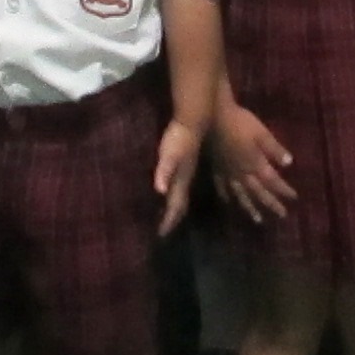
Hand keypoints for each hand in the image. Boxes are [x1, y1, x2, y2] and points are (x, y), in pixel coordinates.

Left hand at [153, 119, 202, 236]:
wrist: (195, 120)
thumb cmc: (179, 138)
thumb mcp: (169, 155)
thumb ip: (164, 171)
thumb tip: (160, 190)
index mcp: (181, 180)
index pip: (175, 206)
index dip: (169, 221)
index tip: (162, 235)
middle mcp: (185, 179)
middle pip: (180, 204)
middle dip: (173, 218)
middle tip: (166, 229)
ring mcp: (186, 170)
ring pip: (182, 194)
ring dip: (176, 207)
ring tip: (170, 215)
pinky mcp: (186, 162)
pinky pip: (181, 182)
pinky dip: (176, 191)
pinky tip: (172, 188)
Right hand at [212, 99, 295, 223]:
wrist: (215, 117)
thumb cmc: (240, 122)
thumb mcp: (262, 133)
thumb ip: (274, 148)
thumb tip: (289, 163)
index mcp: (256, 164)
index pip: (273, 181)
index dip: (284, 190)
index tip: (294, 198)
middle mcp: (243, 173)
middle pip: (259, 192)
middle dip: (271, 204)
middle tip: (281, 215)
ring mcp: (228, 173)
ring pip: (240, 195)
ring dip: (250, 208)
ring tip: (257, 219)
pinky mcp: (217, 169)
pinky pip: (222, 187)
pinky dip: (226, 196)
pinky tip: (228, 202)